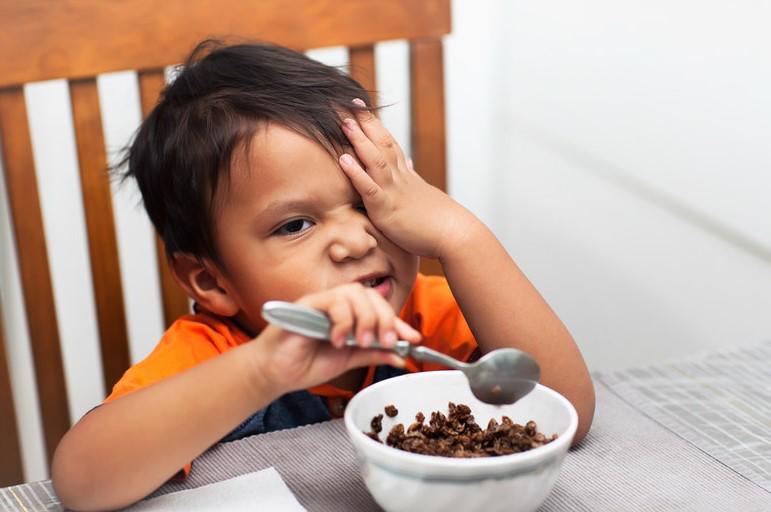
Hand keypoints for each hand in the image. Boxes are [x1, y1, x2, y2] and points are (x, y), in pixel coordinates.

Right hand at [250, 283, 421, 394]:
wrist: (276, 374)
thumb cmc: (306, 363)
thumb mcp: (349, 360)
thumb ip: (373, 354)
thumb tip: (401, 356)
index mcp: (348, 314)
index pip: (379, 307)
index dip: (398, 321)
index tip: (414, 338)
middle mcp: (336, 304)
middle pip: (370, 296)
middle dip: (385, 318)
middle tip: (387, 341)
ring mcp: (321, 302)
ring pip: (354, 294)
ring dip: (365, 319)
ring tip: (362, 342)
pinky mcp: (305, 304)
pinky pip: (332, 302)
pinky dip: (342, 320)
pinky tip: (338, 340)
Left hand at [339, 99, 476, 259]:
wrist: (454, 234)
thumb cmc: (439, 220)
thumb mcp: (424, 194)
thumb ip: (412, 179)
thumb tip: (409, 164)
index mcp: (406, 176)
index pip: (389, 144)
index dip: (375, 126)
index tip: (362, 109)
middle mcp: (400, 178)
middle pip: (382, 144)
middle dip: (365, 123)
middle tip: (350, 103)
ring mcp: (393, 191)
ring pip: (375, 159)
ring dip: (359, 140)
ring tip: (345, 123)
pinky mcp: (387, 208)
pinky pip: (369, 187)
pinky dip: (356, 172)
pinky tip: (343, 159)